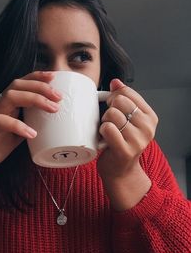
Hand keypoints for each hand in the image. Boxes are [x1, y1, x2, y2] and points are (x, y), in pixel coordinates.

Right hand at [0, 71, 61, 189]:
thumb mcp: (13, 139)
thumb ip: (25, 129)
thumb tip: (44, 127)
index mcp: (4, 108)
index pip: (20, 86)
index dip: (37, 78)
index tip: (55, 78)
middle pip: (17, 86)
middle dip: (40, 86)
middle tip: (58, 96)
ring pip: (10, 97)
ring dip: (34, 99)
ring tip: (52, 109)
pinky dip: (17, 125)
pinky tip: (32, 133)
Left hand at [97, 79, 157, 209]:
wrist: (120, 170)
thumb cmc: (121, 143)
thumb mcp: (128, 120)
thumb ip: (124, 100)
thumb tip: (116, 82)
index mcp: (150, 117)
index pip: (128, 92)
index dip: (114, 96)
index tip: (112, 105)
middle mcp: (148, 127)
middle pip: (119, 101)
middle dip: (108, 109)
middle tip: (109, 121)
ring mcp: (138, 140)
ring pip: (111, 114)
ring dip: (104, 122)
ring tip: (108, 131)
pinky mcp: (126, 150)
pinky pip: (107, 128)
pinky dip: (101, 132)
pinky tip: (105, 139)